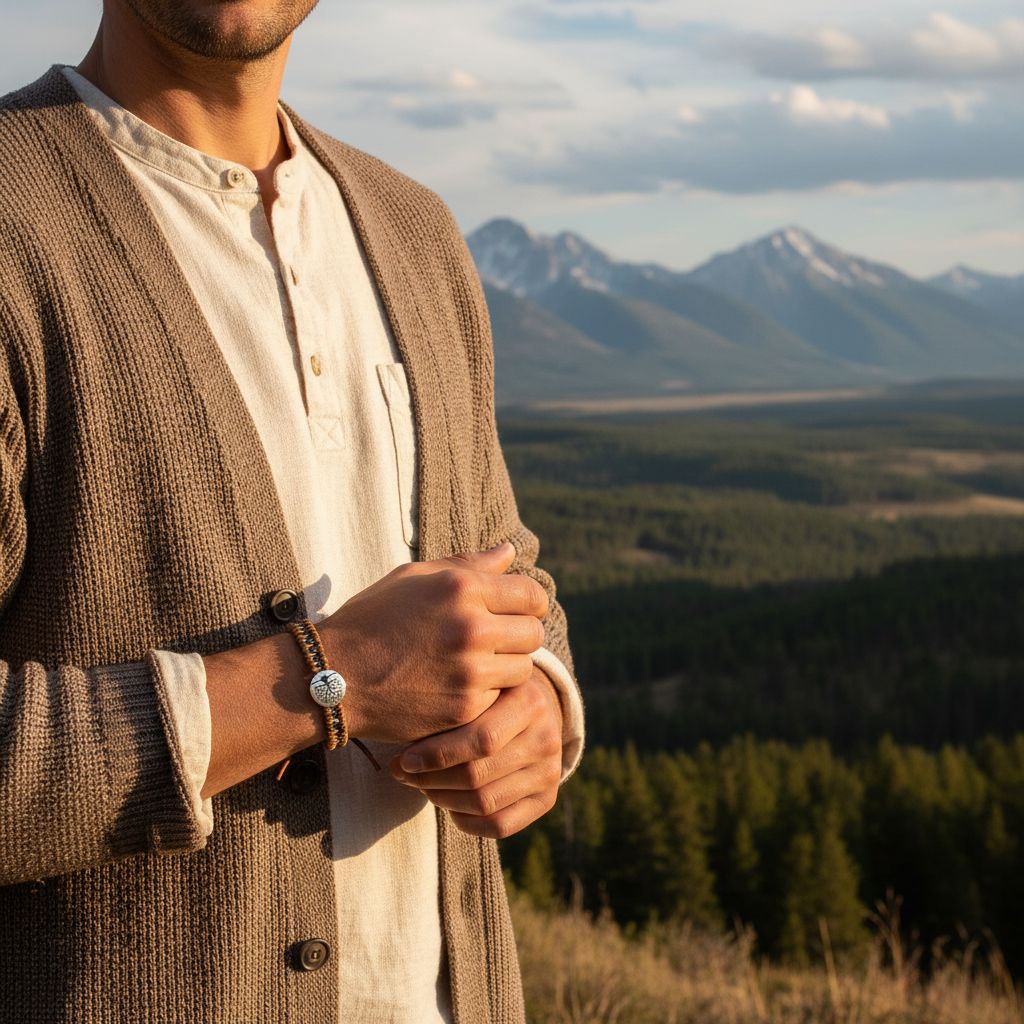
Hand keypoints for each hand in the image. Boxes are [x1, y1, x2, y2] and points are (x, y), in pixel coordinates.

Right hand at [318, 542, 547, 744]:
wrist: (332, 675)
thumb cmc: (371, 619)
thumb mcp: (413, 577)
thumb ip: (468, 564)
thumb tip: (510, 551)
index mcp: (461, 588)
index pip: (531, 594)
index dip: (528, 604)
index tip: (515, 612)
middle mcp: (472, 627)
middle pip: (534, 633)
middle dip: (520, 636)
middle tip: (496, 641)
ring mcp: (471, 671)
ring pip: (524, 669)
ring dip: (507, 667)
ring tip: (476, 665)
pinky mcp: (465, 708)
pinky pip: (500, 698)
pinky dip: (487, 695)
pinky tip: (459, 687)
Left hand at [388, 666, 563, 838]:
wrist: (533, 709)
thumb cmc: (490, 696)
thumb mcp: (477, 688)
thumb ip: (449, 710)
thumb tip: (401, 759)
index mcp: (530, 702)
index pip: (481, 739)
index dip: (437, 754)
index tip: (404, 759)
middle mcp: (547, 738)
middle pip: (478, 775)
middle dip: (431, 779)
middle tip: (403, 773)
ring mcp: (550, 772)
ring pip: (484, 803)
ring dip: (442, 799)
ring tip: (423, 785)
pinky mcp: (547, 800)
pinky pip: (499, 826)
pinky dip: (464, 820)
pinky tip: (448, 804)